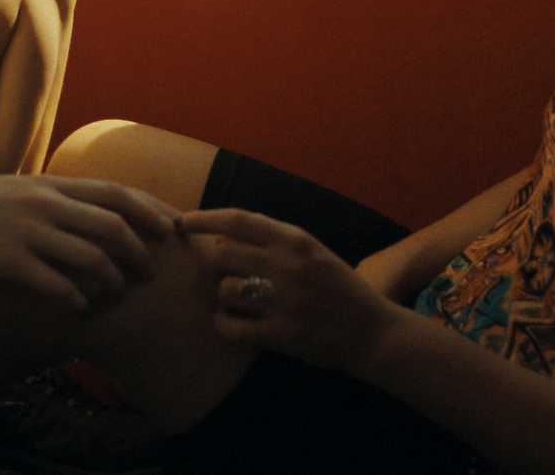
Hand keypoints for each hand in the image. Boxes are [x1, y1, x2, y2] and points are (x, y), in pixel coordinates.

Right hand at [0, 175, 180, 311]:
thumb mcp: (18, 187)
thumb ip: (56, 194)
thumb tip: (98, 206)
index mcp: (49, 183)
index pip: (116, 192)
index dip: (151, 210)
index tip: (172, 227)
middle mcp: (44, 204)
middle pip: (113, 226)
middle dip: (142, 251)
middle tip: (152, 272)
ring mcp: (27, 233)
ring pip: (92, 259)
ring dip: (114, 280)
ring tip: (118, 292)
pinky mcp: (9, 262)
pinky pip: (56, 286)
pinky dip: (76, 298)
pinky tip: (80, 307)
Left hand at [179, 208, 406, 372]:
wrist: (372, 331)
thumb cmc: (338, 288)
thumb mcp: (313, 251)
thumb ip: (275, 239)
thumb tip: (223, 234)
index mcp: (295, 240)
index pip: (236, 220)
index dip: (203, 218)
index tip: (182, 222)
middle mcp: (287, 266)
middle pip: (222, 255)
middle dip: (216, 265)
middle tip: (226, 274)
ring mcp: (283, 301)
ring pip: (224, 291)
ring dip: (223, 296)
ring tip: (237, 301)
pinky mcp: (281, 334)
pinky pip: (231, 326)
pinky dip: (223, 324)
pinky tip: (229, 323)